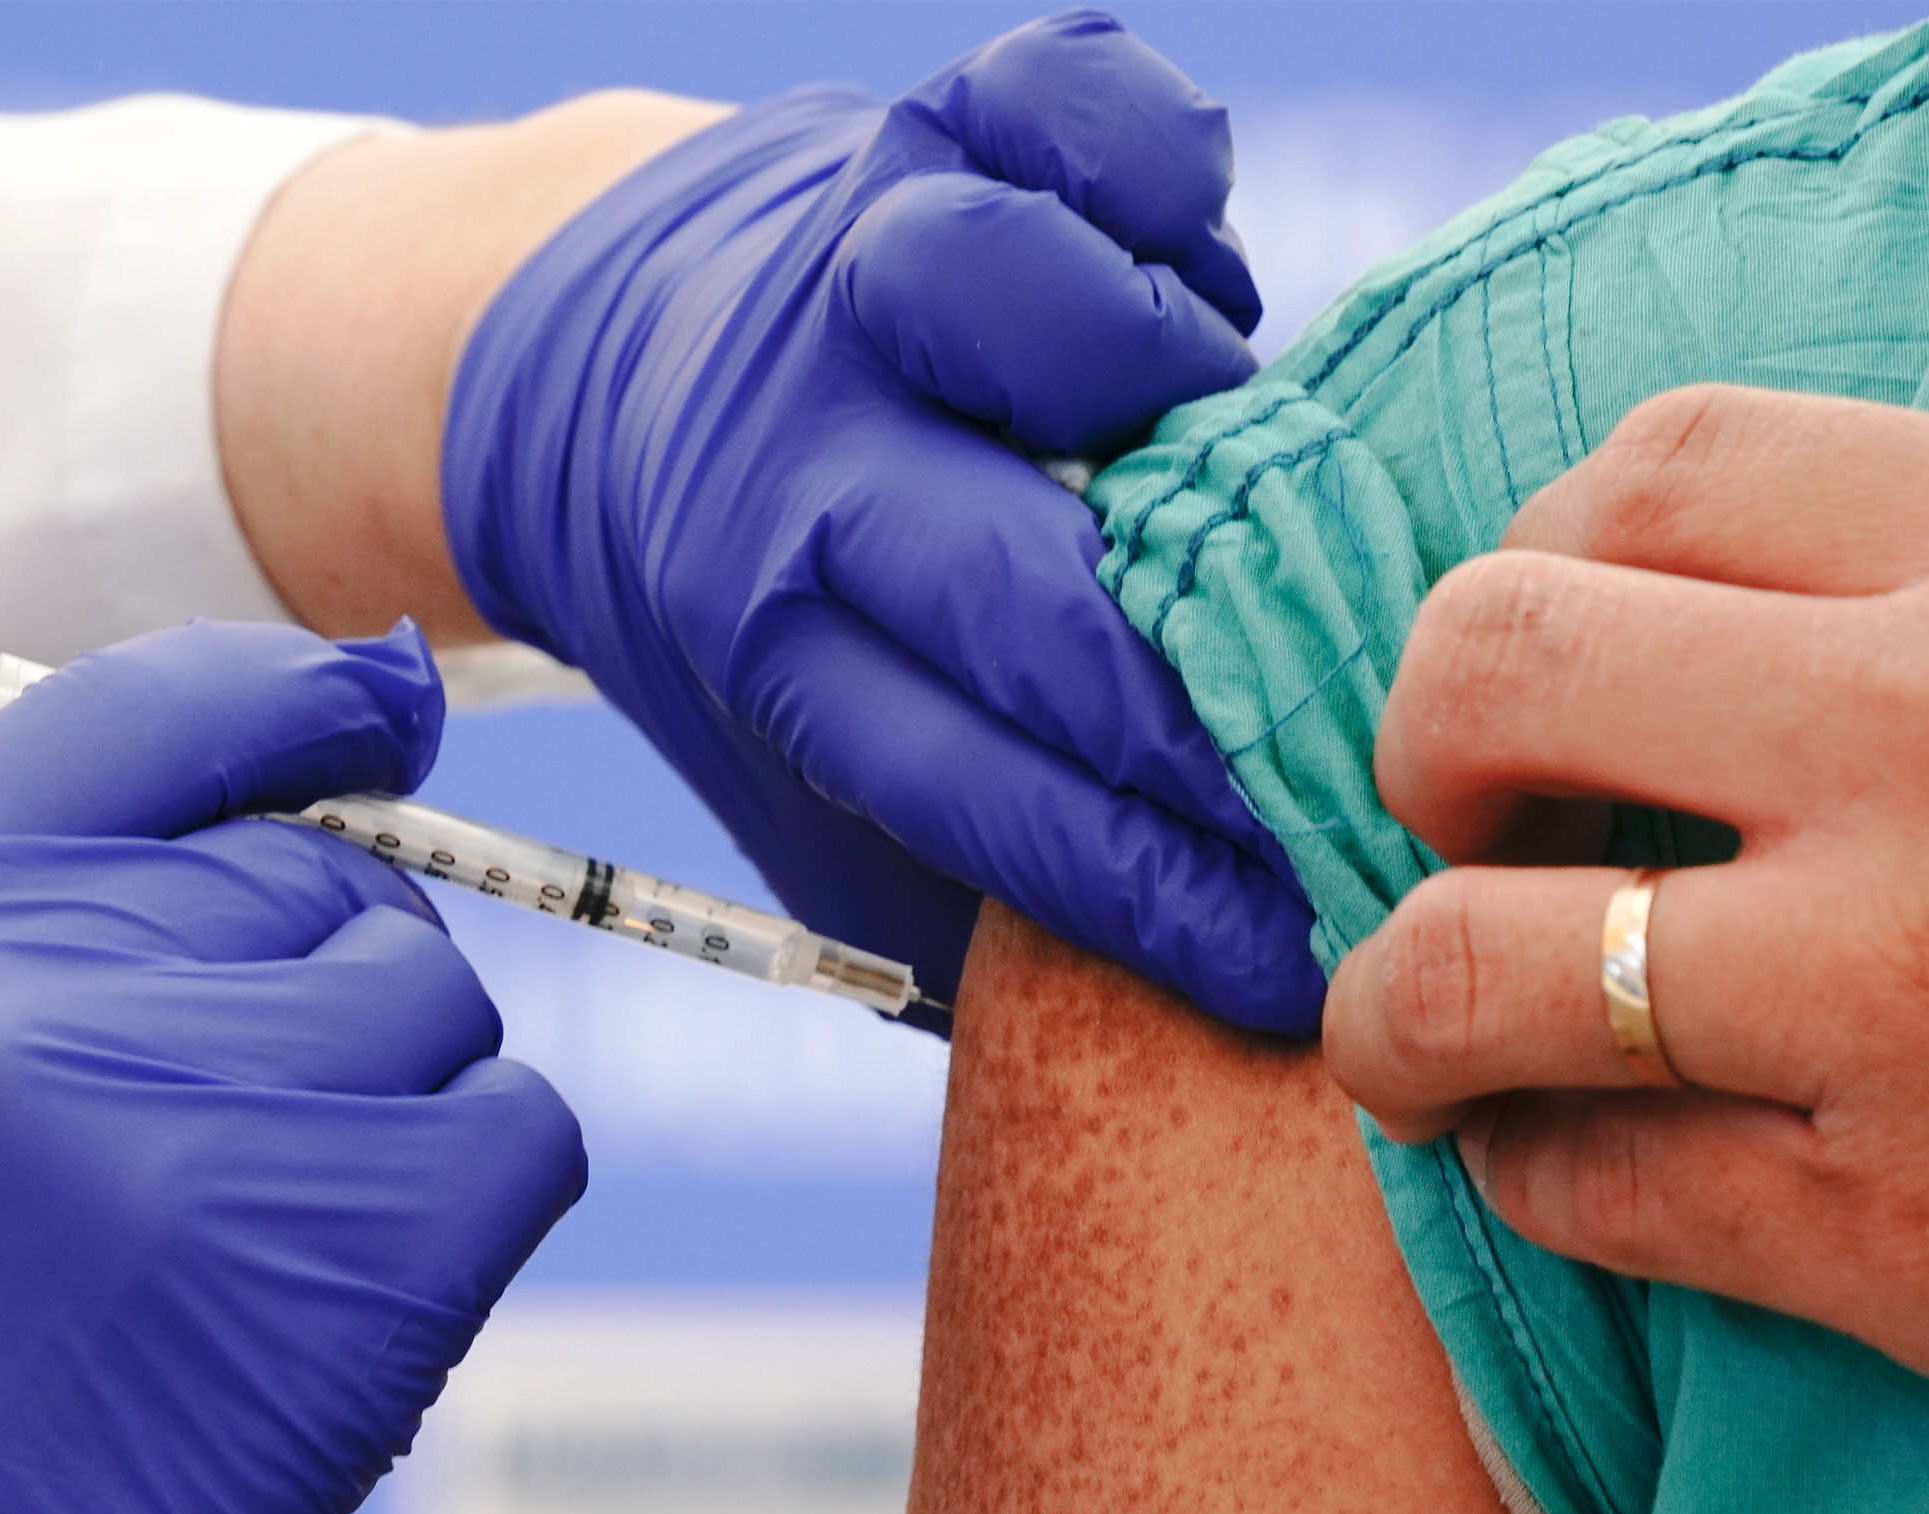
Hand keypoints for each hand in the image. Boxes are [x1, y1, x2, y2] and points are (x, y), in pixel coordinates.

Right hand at [0, 614, 585, 1513]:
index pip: (156, 717)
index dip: (298, 699)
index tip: (375, 706)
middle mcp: (68, 997)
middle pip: (315, 881)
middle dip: (294, 976)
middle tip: (205, 1129)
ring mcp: (233, 1131)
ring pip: (428, 1005)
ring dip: (381, 1089)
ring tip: (244, 1226)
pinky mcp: (369, 1266)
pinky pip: (518, 1131)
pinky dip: (473, 1182)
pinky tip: (348, 1274)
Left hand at [443, 10, 1321, 1032]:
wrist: (583, 365)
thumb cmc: (766, 613)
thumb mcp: (811, 782)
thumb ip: (976, 878)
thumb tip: (1210, 997)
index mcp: (764, 640)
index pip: (986, 792)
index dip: (1156, 888)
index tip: (1297, 959)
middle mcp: (792, 452)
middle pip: (1021, 585)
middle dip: (1202, 707)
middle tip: (1346, 763)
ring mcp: (855, 263)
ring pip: (1014, 301)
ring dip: (1157, 391)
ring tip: (1222, 449)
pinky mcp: (926, 116)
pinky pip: (1071, 101)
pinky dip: (1157, 167)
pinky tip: (1189, 251)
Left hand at [1320, 247, 1928, 1513]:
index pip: (1660, 471)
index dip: (1543, 553)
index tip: (1556, 653)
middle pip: (1495, 664)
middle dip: (1418, 744)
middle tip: (1462, 820)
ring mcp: (1909, 994)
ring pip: (1478, 965)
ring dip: (1402, 1004)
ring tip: (1423, 1035)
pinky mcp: (1914, 1238)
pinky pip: (1601, 1190)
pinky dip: (1533, 1179)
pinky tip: (1558, 1172)